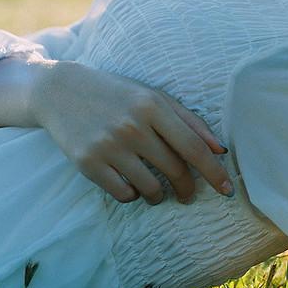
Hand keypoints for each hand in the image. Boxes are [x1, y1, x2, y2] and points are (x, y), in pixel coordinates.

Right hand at [30, 61, 232, 204]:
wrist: (60, 92)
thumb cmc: (117, 94)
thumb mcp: (155, 97)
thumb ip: (190, 121)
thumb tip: (219, 149)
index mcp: (153, 106)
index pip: (193, 147)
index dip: (214, 172)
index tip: (227, 190)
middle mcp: (132, 126)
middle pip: (175, 169)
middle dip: (187, 188)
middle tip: (188, 195)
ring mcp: (108, 146)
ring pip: (150, 187)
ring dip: (160, 196)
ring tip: (159, 192)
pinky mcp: (87, 163)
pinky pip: (122, 194)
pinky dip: (133, 196)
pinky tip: (133, 187)